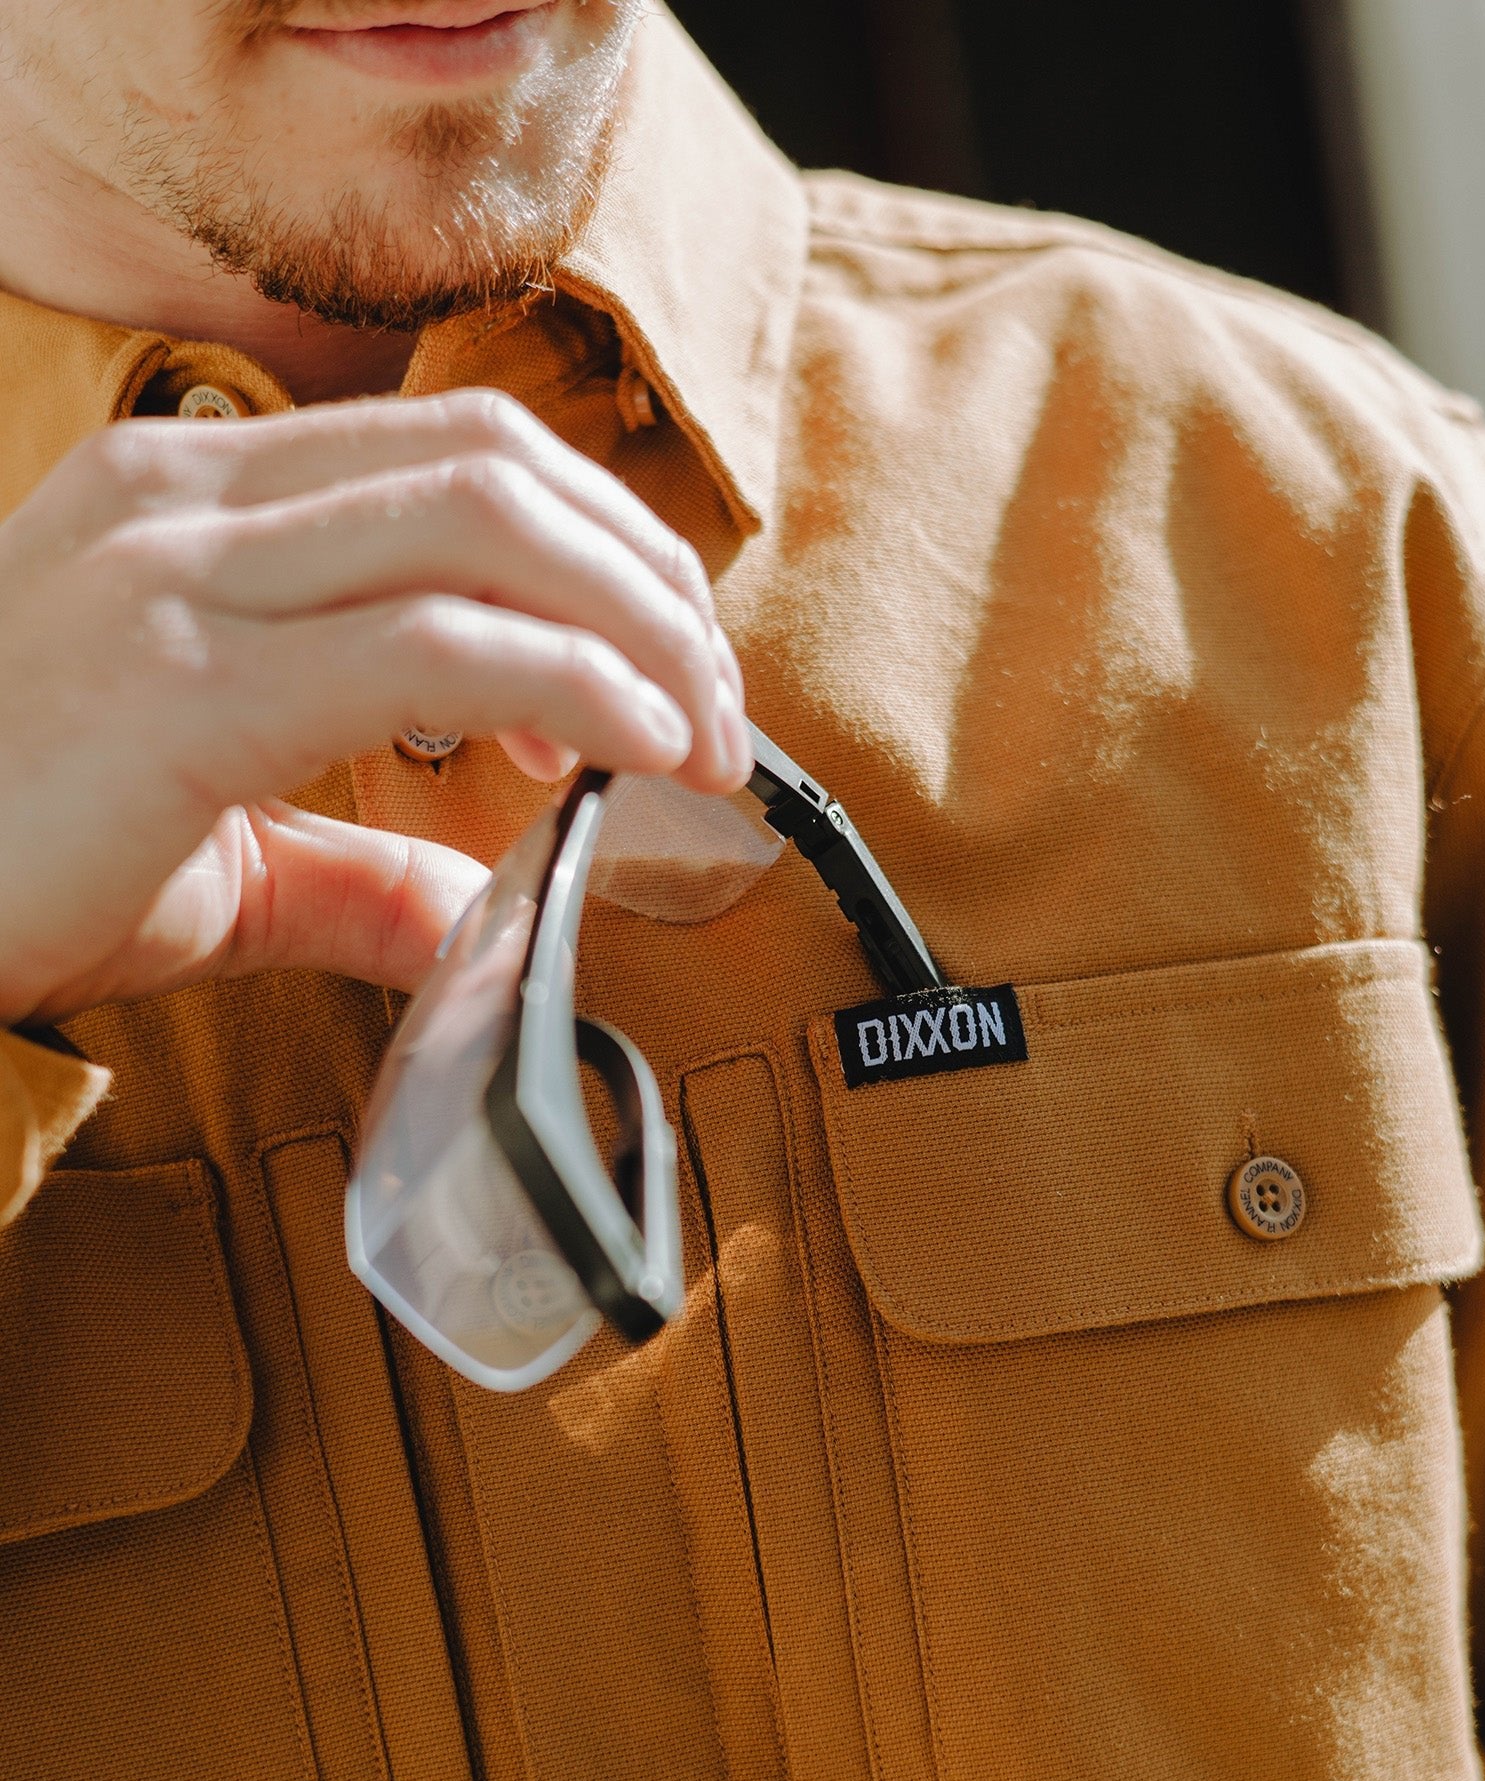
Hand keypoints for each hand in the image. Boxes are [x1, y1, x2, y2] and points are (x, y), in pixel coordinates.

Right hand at [0, 388, 748, 1024]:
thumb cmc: (12, 862)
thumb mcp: (207, 849)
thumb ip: (355, 872)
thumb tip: (476, 925)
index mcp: (187, 499)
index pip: (453, 453)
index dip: (598, 541)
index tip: (666, 664)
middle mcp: (181, 502)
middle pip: (496, 462)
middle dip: (648, 576)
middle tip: (718, 705)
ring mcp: (174, 579)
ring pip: (485, 523)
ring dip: (639, 625)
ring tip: (701, 736)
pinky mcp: (181, 686)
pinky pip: (436, 642)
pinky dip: (575, 683)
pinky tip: (635, 750)